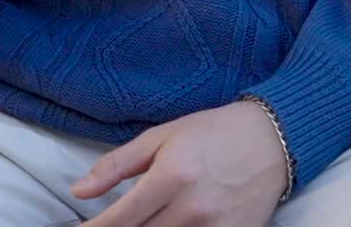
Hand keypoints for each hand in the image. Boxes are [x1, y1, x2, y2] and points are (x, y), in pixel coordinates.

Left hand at [69, 100, 287, 225]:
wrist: (271, 140)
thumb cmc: (212, 132)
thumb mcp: (162, 136)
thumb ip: (118, 164)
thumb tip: (79, 191)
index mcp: (171, 176)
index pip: (121, 218)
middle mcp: (191, 208)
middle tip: (108, 226)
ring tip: (141, 222)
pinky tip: (168, 226)